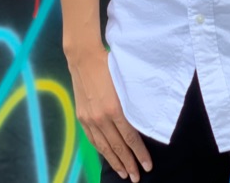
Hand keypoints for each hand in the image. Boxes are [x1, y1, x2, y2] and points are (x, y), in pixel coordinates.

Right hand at [67, 45, 152, 180]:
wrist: (83, 58)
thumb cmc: (108, 66)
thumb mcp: (124, 85)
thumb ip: (131, 105)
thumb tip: (141, 124)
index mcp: (114, 109)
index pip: (130, 137)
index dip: (140, 153)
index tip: (148, 165)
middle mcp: (101, 118)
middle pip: (118, 146)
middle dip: (129, 164)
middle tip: (137, 177)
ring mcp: (89, 118)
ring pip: (104, 146)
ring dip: (115, 161)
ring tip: (124, 173)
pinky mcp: (82, 116)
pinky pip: (93, 139)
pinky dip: (101, 150)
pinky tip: (107, 156)